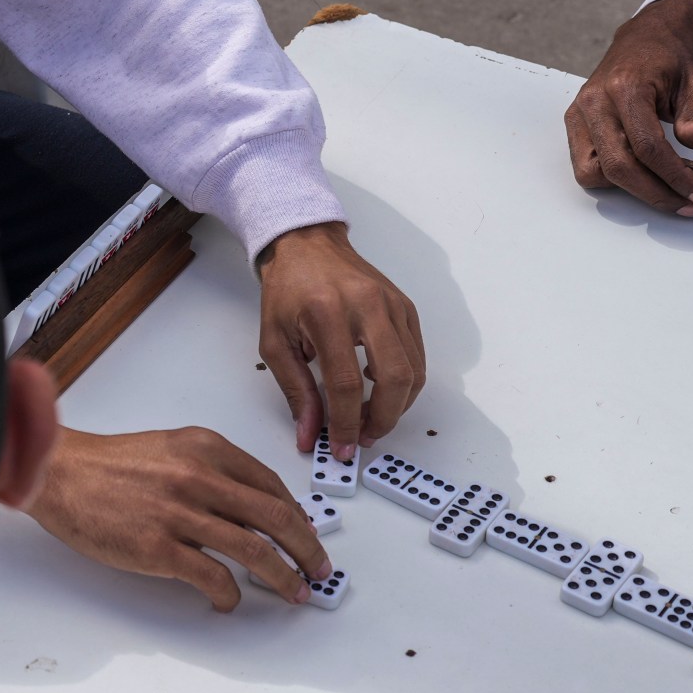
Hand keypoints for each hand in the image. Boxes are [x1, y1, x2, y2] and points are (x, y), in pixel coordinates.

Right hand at [23, 427, 330, 610]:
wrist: (58, 474)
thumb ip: (211, 470)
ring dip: (282, 577)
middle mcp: (198, 476)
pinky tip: (228, 602)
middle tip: (317, 570)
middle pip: (275, 518)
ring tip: (291, 592)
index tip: (307, 538)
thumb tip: (252, 508)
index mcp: (205, 448)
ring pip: (254, 551)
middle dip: (306, 550)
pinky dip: (230, 595)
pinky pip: (213, 577)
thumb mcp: (169, 448)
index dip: (298, 518)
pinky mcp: (158, 548)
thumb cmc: (107, 465)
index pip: (271, 486)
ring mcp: (179, 513)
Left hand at [257, 222, 423, 453]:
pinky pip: (417, 354)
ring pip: (414, 370)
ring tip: (370, 418)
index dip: (347, 424)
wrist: (307, 246)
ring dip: (397, 405)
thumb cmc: (287, 291)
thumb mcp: (274, 341)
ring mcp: (393, 305)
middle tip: (364, 437)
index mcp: (327, 313)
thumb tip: (310, 434)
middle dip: (384, 419)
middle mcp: (367, 307)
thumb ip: (295, 390)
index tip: (342, 447)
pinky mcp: (406, 307)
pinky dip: (405, 381)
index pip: (347, 384)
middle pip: (395, 379)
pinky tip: (379, 387)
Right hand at [565, 0, 692, 215]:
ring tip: (661, 188)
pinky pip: (585, 167)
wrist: (642, 42)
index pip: (647, 146)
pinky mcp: (574, 126)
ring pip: (594, 172)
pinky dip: (611, 179)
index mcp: (625, 88)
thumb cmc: (668, 62)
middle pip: (617, 166)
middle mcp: (594, 102)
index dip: (675, 177)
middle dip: (655, 193)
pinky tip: (637, 174)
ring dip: (629, 188)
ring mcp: (578, 115)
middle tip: (685, 204)